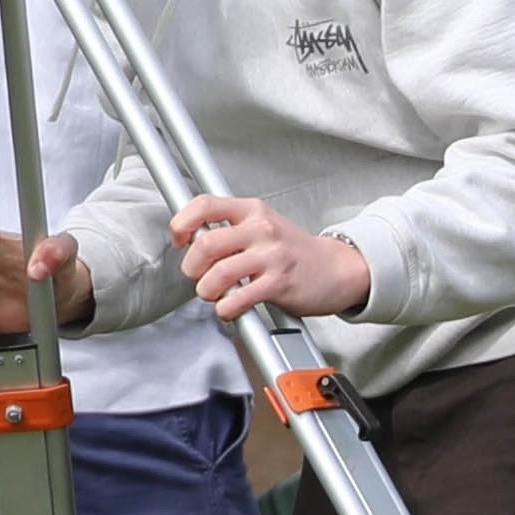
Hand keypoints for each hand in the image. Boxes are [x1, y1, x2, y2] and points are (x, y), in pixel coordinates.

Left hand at [167, 195, 370, 323]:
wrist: (335, 269)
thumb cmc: (293, 250)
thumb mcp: (262, 225)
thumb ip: (229, 227)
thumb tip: (190, 237)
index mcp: (252, 210)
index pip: (205, 205)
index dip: (182, 223)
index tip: (179, 239)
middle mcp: (261, 229)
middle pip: (205, 244)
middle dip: (191, 267)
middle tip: (198, 276)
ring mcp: (271, 256)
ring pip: (217, 275)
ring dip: (207, 291)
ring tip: (214, 294)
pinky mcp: (279, 283)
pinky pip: (238, 299)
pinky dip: (226, 309)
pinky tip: (231, 308)